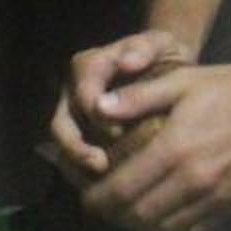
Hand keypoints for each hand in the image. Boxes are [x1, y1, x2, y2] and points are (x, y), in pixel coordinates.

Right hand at [48, 30, 192, 176]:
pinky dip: (84, 175)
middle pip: (62, 124)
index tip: (117, 133)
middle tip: (99, 165)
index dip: (96, 114)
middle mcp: (73, 92)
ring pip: (63, 147)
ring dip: (77, 165)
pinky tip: (104, 187)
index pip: (82, 92)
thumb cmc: (161, 56)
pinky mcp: (82, 138)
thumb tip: (127, 62)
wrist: (168, 70)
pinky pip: (73, 160)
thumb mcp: (158, 43)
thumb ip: (143, 49)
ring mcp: (74, 118)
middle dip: (77, 147)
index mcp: (88, 67)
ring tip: (99, 181)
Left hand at [80, 60, 230, 230]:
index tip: (85, 196)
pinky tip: (156, 218)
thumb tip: (99, 108)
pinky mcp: (228, 208)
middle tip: (100, 204)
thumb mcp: (184, 80)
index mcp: (174, 149)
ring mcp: (211, 199)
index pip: (122, 189)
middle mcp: (190, 182)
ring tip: (123, 212)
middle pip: (137, 215)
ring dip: (136, 225)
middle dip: (112, 215)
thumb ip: (139, 96)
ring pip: (161, 229)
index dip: (96, 198)